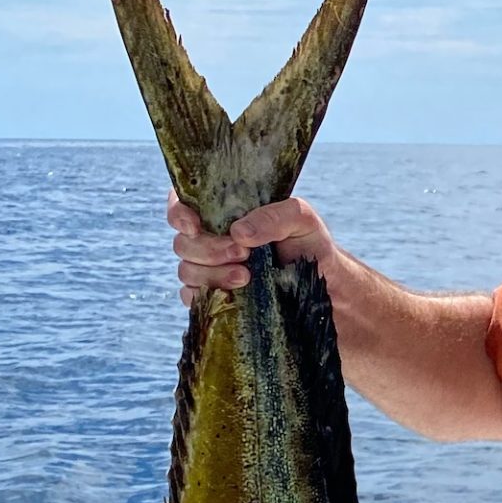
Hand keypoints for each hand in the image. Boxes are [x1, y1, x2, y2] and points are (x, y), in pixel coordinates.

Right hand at [169, 191, 334, 304]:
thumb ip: (273, 216)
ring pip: (186, 271)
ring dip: (213, 275)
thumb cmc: (309, 243)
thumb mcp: (301, 219)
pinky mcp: (213, 297)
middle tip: (244, 254)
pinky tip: (236, 295)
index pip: (182, 203)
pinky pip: (193, 298)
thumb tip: (238, 232)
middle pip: (182, 243)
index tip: (194, 226)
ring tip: (247, 277)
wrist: (323, 283)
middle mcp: (210, 238)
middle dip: (210, 250)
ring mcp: (209, 270)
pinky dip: (211, 296)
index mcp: (223, 211)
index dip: (179, 214)